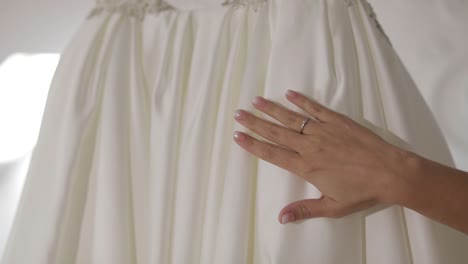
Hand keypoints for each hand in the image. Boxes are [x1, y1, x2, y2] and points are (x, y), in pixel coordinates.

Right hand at [233, 90, 406, 223]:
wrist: (390, 172)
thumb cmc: (362, 191)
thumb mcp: (333, 206)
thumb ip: (305, 209)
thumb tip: (281, 218)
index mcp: (306, 167)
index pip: (272, 154)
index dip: (253, 145)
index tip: (238, 136)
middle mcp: (310, 146)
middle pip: (276, 133)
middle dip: (255, 123)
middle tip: (238, 114)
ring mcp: (323, 131)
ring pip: (291, 118)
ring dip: (272, 109)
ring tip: (256, 101)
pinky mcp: (337, 121)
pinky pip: (315, 109)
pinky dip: (301, 101)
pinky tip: (289, 94)